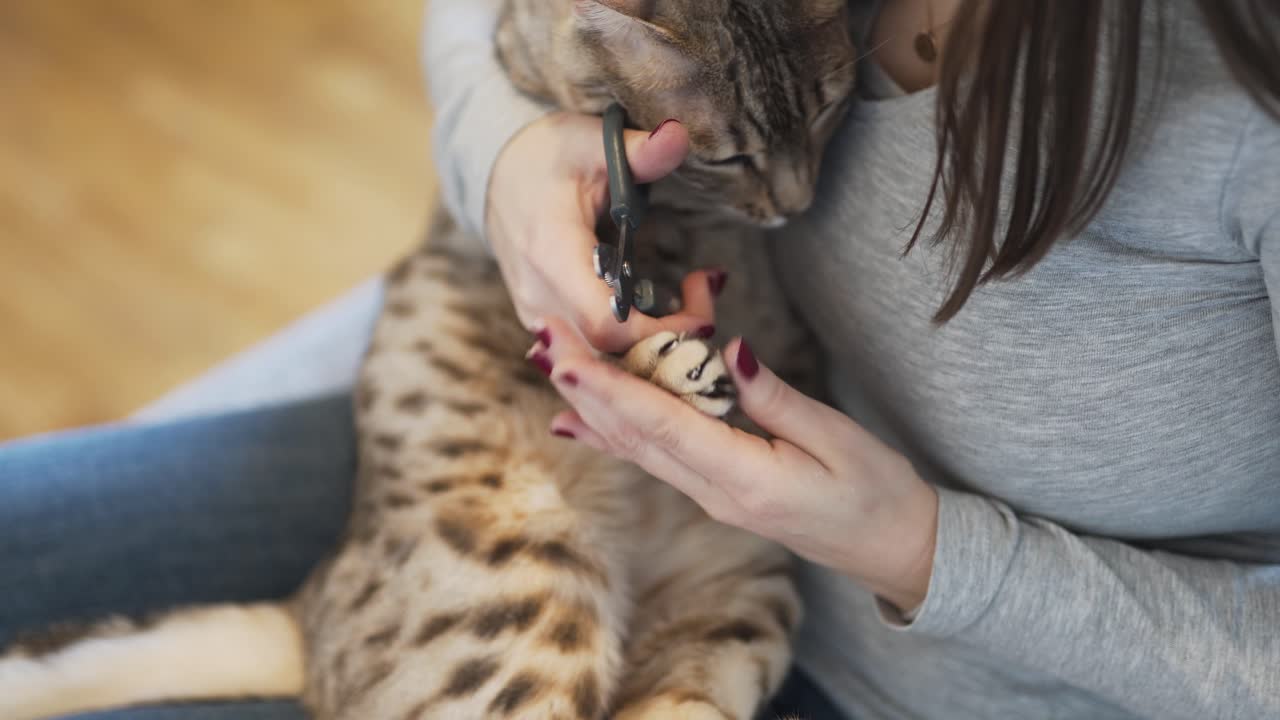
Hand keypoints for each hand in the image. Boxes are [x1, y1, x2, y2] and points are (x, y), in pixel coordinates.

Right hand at [485, 112, 718, 353]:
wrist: (494, 175)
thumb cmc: (547, 157)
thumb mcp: (591, 142)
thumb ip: (638, 150)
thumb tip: (678, 135)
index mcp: (550, 253)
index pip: (605, 324)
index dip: (659, 332)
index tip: (701, 305)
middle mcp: (539, 297)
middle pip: (610, 355)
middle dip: (667, 344)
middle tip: (706, 301)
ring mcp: (539, 317)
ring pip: (602, 363)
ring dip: (654, 346)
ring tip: (692, 302)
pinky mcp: (545, 325)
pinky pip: (591, 354)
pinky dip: (633, 345)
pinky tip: (664, 313)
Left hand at [530, 317, 939, 611]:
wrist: (895, 551)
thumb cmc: (877, 493)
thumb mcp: (838, 438)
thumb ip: (776, 397)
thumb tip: (729, 351)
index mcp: (745, 479)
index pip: (662, 427)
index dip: (610, 389)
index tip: (568, 358)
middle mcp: (714, 493)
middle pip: (635, 435)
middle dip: (585, 386)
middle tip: (542, 340)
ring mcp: (710, 497)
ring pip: (636, 446)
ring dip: (590, 404)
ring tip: (548, 365)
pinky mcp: (715, 491)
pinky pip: (652, 457)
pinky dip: (612, 433)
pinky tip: (577, 421)